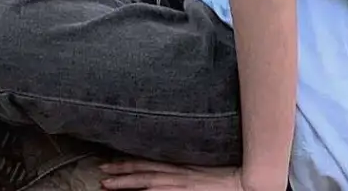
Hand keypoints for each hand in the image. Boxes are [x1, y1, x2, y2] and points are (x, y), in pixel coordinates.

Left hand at [99, 161, 275, 190]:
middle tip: (100, 174)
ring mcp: (181, 186)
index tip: (108, 162)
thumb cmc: (226, 171)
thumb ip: (183, 162)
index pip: (147, 162)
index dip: (127, 162)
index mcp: (179, 163)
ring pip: (148, 183)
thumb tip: (169, 163)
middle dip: (120, 174)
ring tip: (106, 184)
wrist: (246, 180)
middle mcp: (177, 174)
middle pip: (143, 171)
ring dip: (126, 184)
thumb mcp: (200, 162)